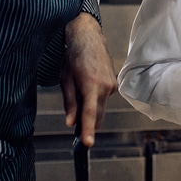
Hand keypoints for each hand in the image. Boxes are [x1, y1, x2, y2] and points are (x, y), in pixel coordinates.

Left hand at [60, 12, 117, 146]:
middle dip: (87, 122)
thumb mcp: (66, 80)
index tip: (87, 143)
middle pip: (97, 115)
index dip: (87, 130)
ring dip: (91, 108)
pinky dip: (95, 99)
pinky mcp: (114, 84)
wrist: (89, 38)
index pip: (89, 113)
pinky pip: (104, 99)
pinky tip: (88, 85)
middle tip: (74, 120)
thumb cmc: (75, 56)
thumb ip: (70, 103)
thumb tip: (71, 122)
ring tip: (79, 90)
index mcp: (91, 84)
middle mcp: (105, 86)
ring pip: (101, 108)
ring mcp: (112, 85)